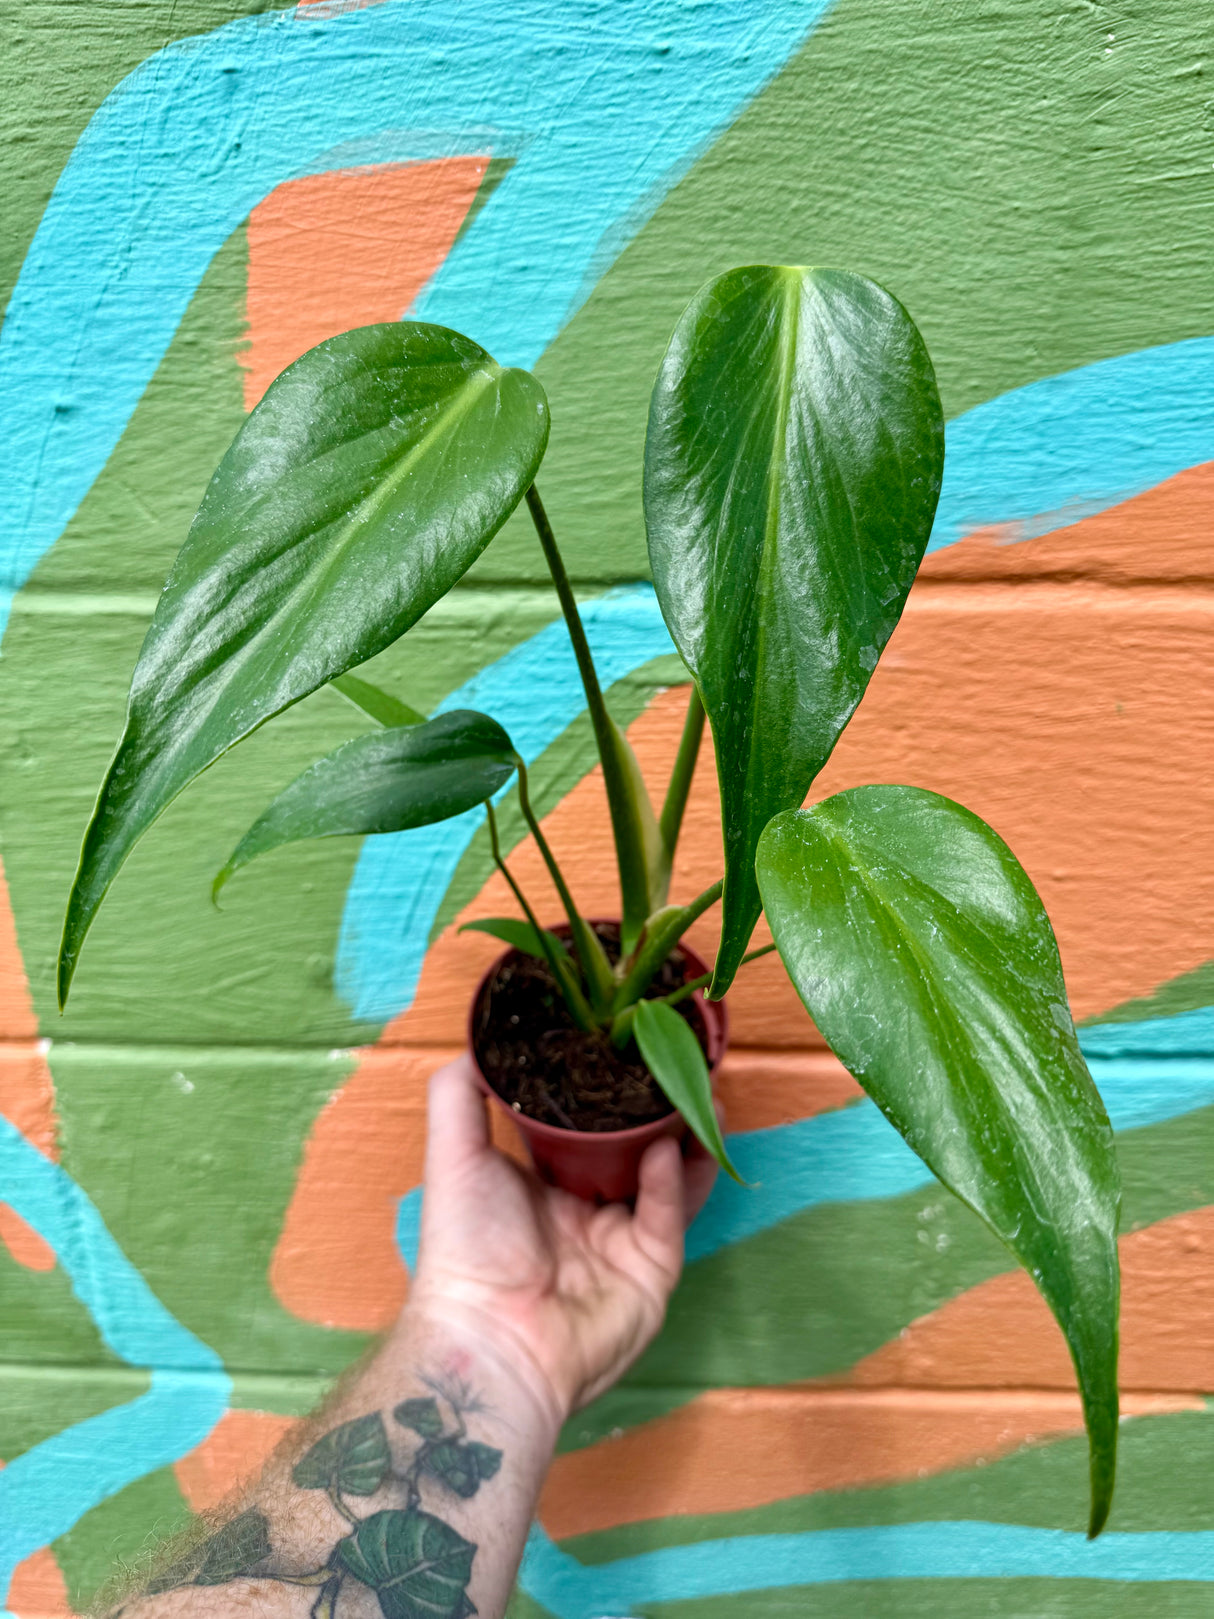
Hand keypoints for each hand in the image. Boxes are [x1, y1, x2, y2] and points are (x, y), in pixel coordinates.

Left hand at [408, 1055, 716, 1426]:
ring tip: (703, 1095)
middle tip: (677, 1064)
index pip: (582, 1127)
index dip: (602, 1091)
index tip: (621, 1046)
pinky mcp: (650, 1271)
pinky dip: (671, 1179)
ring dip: (685, 1137)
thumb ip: (459, 1093)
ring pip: (666, 1178)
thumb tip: (478, 1038)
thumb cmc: (466, 1245)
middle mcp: (585, 1210)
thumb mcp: (453, 1154)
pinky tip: (669, 1144)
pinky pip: (668, 1216)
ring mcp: (622, 1241)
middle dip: (656, 1110)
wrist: (492, 1338)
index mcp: (541, 1185)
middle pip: (633, 1148)